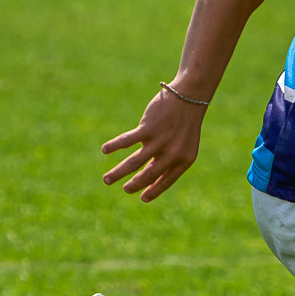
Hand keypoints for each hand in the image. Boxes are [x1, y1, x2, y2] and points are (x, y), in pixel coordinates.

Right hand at [101, 87, 206, 201]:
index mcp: (183, 160)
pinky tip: (105, 149)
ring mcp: (159, 142)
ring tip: (107, 180)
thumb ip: (170, 159)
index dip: (154, 191)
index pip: (167, 181)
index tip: (143, 199)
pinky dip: (114, 146)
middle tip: (125, 189)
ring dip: (118, 173)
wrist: (189, 97)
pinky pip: (126, 141)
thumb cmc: (185, 121)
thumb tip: (149, 176)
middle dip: (134, 185)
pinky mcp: (148, 129)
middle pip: (148, 175)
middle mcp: (172, 154)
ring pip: (134, 163)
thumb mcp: (184, 144)